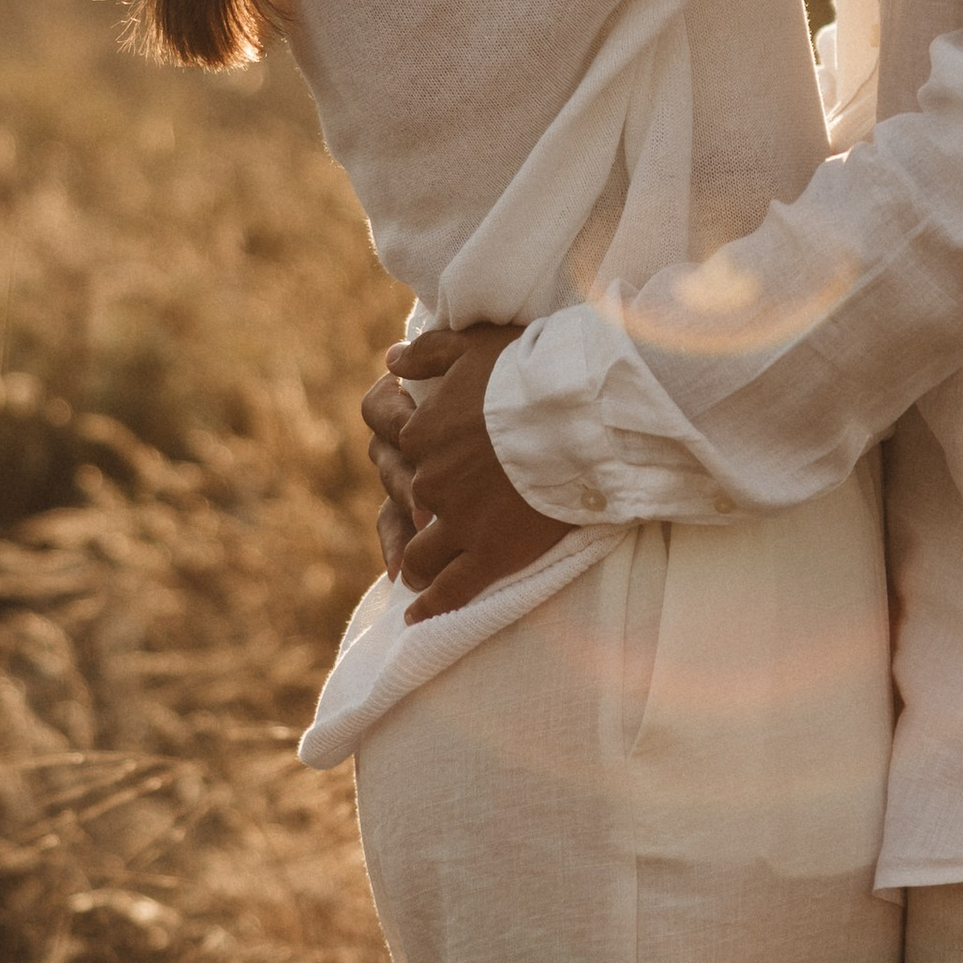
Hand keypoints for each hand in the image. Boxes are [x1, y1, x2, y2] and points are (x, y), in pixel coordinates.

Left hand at [360, 325, 572, 620]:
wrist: (580, 413)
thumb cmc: (531, 370)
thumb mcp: (474, 344)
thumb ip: (428, 352)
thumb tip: (391, 360)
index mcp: (420, 429)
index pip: (382, 430)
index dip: (395, 432)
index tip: (411, 439)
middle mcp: (429, 479)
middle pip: (399, 495)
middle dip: (408, 500)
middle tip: (426, 507)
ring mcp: (458, 521)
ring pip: (418, 554)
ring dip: (415, 561)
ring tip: (418, 571)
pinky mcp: (490, 553)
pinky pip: (449, 591)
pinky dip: (430, 607)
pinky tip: (418, 618)